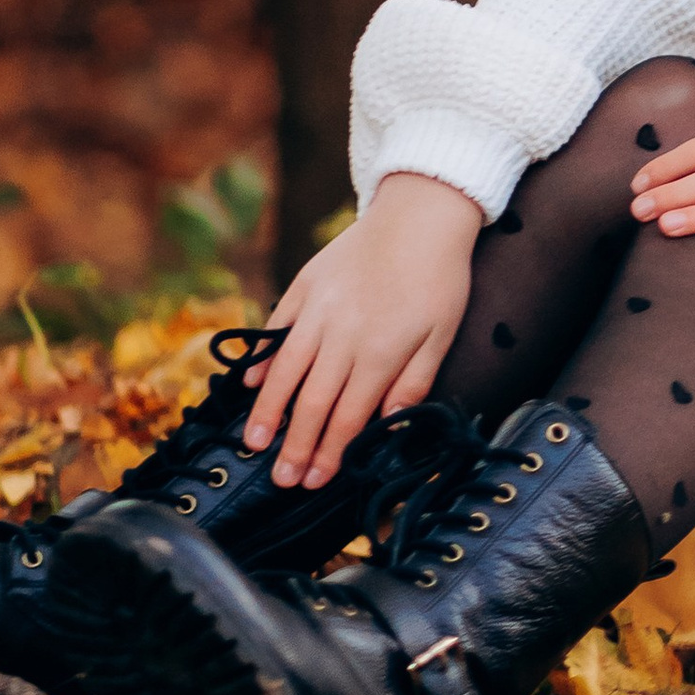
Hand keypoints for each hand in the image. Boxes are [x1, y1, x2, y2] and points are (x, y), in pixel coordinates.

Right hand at [246, 170, 484, 491]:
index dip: (329, 453)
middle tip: (280, 480)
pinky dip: (262, 359)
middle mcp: (343, 334)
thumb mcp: (442, 334)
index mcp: (380, 351)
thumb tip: (387, 426)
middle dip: (294, 446)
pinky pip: (276, 329)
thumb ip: (413, 382)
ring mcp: (318, 308)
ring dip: (267, 411)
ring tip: (253, 443)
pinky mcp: (305, 285)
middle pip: (311, 401)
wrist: (422, 212)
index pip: (347, 415)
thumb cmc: (440, 277)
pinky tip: (252, 386)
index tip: (314, 481)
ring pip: (284, 370)